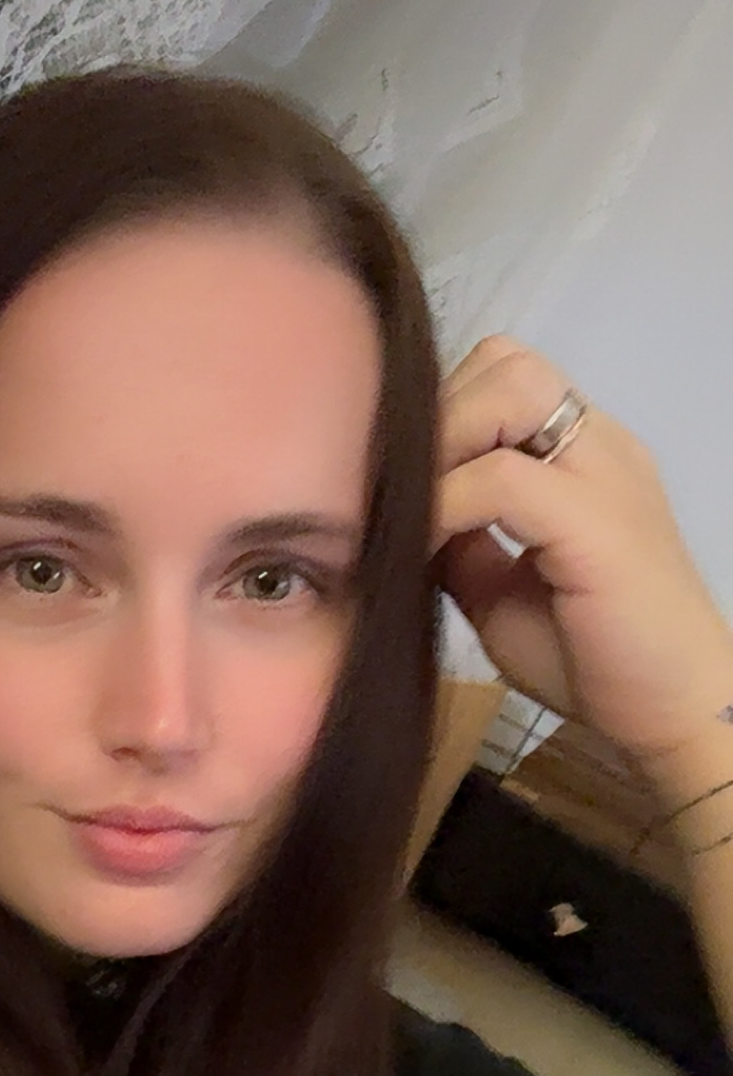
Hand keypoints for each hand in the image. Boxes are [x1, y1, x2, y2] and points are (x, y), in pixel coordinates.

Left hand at [434, 335, 732, 761]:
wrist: (675, 714)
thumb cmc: (595, 661)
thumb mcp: (500, 591)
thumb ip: (459, 541)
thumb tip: (401, 513)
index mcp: (581, 456)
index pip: (504, 375)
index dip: (444, 412)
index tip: (399, 479)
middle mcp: (599, 447)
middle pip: (506, 361)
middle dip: (440, 412)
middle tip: (403, 488)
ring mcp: (606, 474)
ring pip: (511, 388)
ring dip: (447, 440)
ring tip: (417, 508)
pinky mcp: (598, 522)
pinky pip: (501, 478)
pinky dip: (446, 504)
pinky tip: (423, 548)